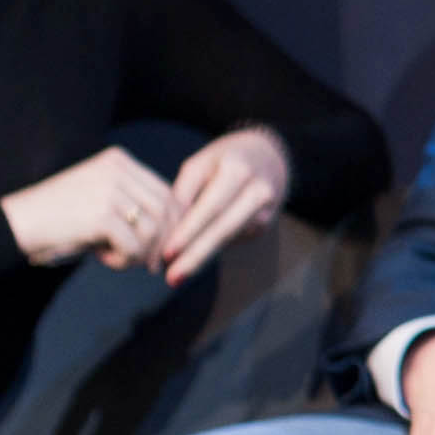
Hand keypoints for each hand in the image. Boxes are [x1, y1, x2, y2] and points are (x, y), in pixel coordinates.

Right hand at [1, 145, 177, 270]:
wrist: (17, 223)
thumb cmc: (59, 218)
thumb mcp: (99, 199)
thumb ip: (133, 207)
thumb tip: (171, 237)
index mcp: (119, 160)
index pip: (165, 192)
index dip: (171, 225)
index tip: (162, 249)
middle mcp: (118, 169)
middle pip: (166, 210)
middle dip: (163, 243)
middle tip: (150, 266)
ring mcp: (110, 190)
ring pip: (154, 230)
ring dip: (141, 254)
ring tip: (117, 259)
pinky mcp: (101, 215)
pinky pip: (134, 246)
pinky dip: (124, 260)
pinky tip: (103, 258)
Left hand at [155, 125, 290, 283]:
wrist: (268, 157)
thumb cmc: (224, 159)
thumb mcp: (200, 164)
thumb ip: (183, 194)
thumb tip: (166, 232)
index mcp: (238, 170)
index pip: (211, 207)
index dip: (189, 232)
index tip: (167, 253)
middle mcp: (258, 192)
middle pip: (223, 229)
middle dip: (195, 256)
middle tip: (171, 278)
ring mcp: (266, 212)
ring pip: (228, 240)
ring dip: (200, 259)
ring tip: (176, 277)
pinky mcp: (264, 226)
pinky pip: (232, 240)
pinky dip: (210, 250)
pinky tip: (191, 261)